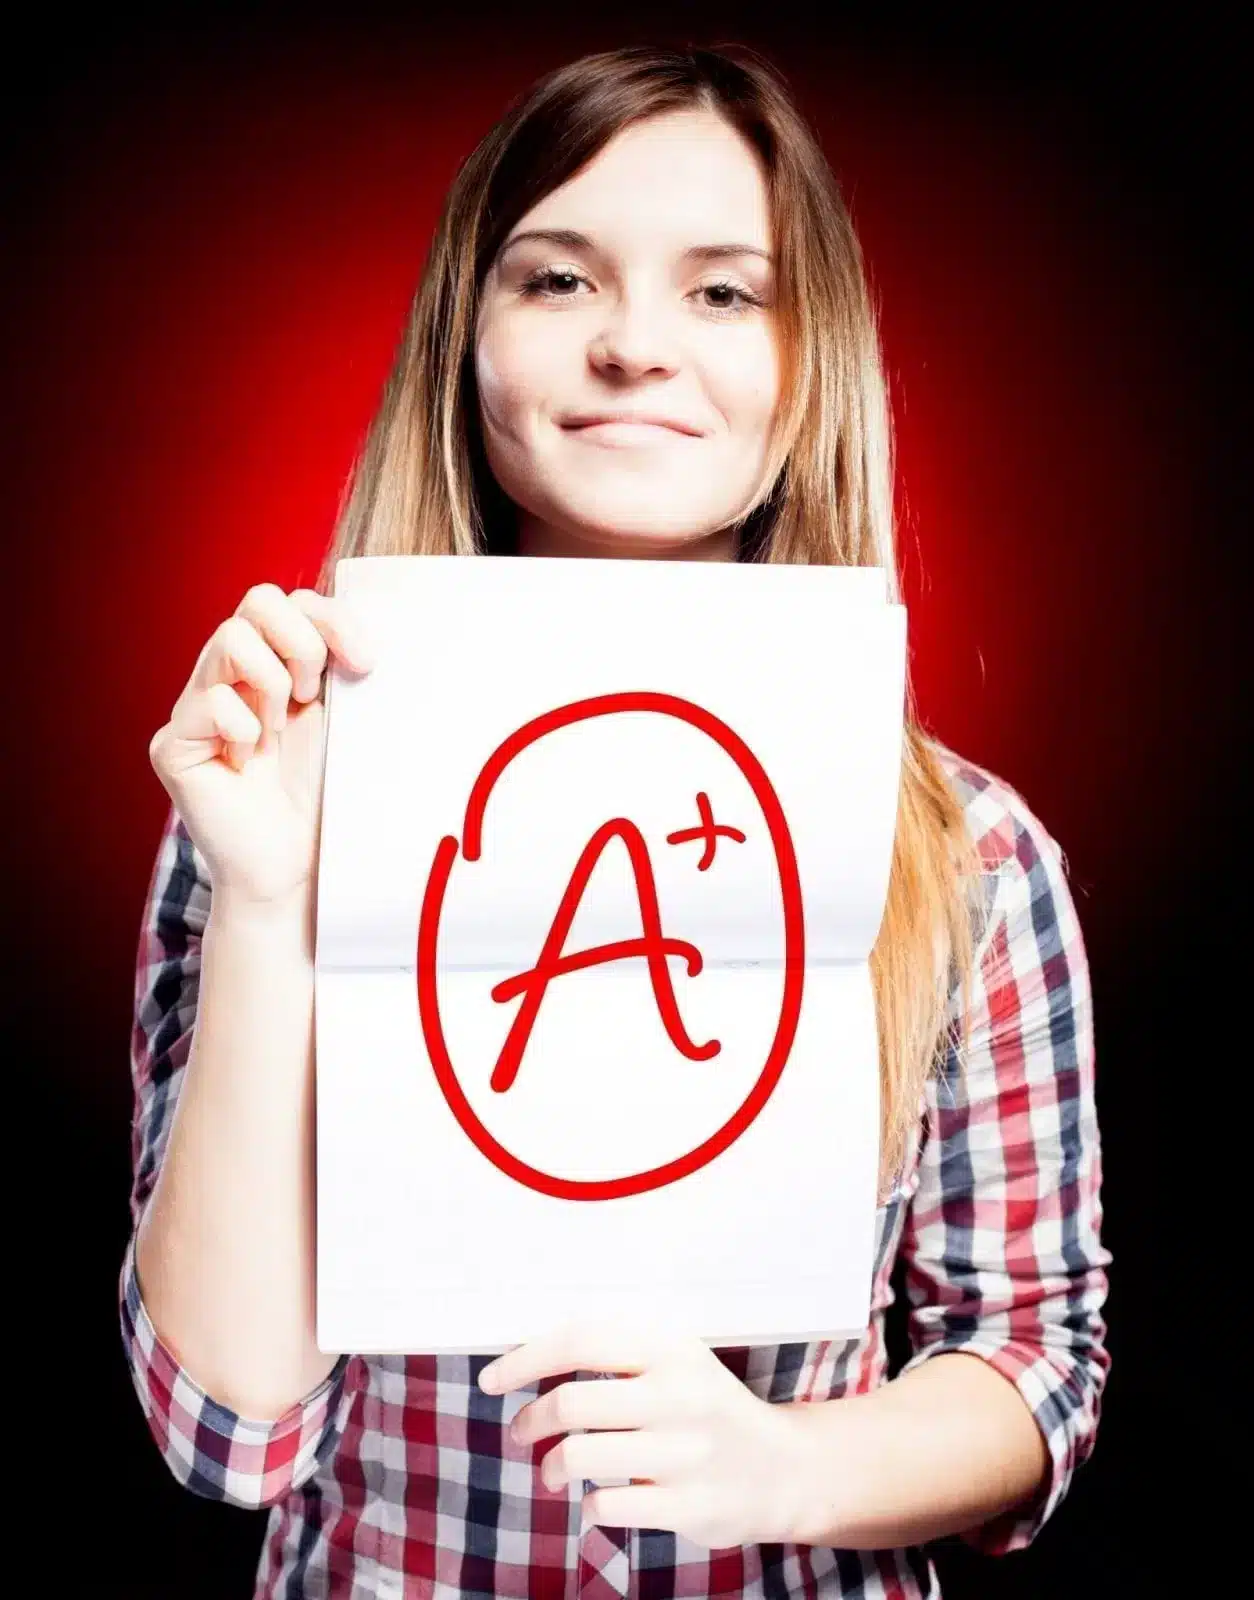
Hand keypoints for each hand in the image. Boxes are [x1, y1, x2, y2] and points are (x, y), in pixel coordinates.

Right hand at [148, 582, 375, 905]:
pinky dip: (244, 728)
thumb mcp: (343, 720)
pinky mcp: (173, 745)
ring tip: (279, 729)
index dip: (330, 620)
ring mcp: (196, 710)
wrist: (300, 868)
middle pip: (257, 600)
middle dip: (301, 642)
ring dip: (271, 680)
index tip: (365, 664)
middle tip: (314, 695)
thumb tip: (359, 623)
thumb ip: (339, 666)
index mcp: (272, 668)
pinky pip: (211, 702)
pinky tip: (249, 763)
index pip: (289, 601)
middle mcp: (230, 680)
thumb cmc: (325, 799)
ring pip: (230, 638)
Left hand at [477, 1317, 817, 1548]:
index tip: (493, 1379)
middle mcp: (679, 1395)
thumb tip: (529, 1356)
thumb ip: (618, 1353)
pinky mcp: (689, 1506)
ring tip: (553, 1471)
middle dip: (530, 1421)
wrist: (784, 1469)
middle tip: (520, 1431)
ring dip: (552, 1468)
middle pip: (571, 1405)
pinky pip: (606, 1506)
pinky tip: (597, 1500)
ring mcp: (685, 1453)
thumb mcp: (677, 1362)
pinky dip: (589, 1505)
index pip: (582, 1341)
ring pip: (579, 1458)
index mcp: (671, 1349)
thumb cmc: (709, 1409)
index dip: (527, 1359)